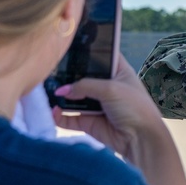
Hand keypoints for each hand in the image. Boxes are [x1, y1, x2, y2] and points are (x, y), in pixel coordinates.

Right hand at [52, 54, 166, 163]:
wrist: (141, 139)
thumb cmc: (134, 107)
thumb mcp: (111, 89)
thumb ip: (84, 86)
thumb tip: (61, 90)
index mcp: (118, 71)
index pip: (100, 56)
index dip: (86, 51)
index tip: (67, 46)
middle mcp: (106, 86)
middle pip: (82, 77)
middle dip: (67, 75)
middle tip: (48, 70)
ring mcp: (96, 104)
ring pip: (73, 97)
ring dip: (61, 96)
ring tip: (45, 91)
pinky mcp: (89, 122)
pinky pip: (70, 117)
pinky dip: (60, 115)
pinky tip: (53, 111)